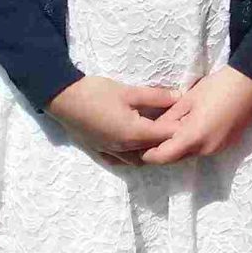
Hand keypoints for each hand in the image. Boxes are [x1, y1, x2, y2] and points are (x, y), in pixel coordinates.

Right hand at [45, 74, 178, 161]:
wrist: (62, 98)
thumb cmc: (96, 92)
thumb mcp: (128, 91)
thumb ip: (156, 96)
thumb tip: (179, 97)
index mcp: (134, 134)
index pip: (166, 136)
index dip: (180, 128)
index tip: (189, 120)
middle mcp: (124, 148)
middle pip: (154, 150)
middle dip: (167, 141)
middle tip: (175, 126)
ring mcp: (110, 151)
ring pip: (137, 159)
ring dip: (148, 150)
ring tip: (154, 135)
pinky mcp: (98, 150)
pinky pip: (119, 160)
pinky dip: (129, 156)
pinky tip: (132, 146)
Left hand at [140, 67, 251, 164]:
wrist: (250, 84)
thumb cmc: (217, 87)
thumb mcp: (187, 100)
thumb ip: (169, 118)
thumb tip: (154, 129)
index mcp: (193, 138)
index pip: (163, 156)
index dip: (148, 155)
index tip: (138, 147)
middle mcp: (205, 149)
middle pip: (176, 157)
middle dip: (162, 151)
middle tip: (148, 139)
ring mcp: (218, 149)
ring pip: (190, 154)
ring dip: (178, 147)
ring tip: (166, 132)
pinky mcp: (226, 145)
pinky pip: (203, 149)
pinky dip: (192, 143)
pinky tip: (188, 128)